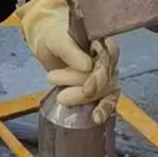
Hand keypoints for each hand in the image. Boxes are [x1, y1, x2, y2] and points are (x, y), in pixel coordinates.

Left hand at [17, 0, 118, 123]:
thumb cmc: (55, 38)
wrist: (48, 46)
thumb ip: (71, 51)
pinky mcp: (100, 88)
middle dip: (85, 90)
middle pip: (106, 78)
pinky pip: (108, 100)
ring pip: (106, 91)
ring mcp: (106, 74)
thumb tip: (88, 66)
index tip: (87, 89)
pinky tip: (96, 118)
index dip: (99, 76)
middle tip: (61, 95)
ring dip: (86, 99)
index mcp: (101, 41)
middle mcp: (108, 58)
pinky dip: (103, 109)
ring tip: (62, 98)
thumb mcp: (58, 40)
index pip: (109, 58)